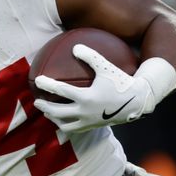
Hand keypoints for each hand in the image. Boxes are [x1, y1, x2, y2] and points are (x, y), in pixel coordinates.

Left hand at [34, 44, 160, 133]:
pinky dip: (66, 125)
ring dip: (54, 119)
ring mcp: (89, 121)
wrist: (138, 101)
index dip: (48, 85)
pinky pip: (76, 129)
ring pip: (65, 124)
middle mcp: (86, 112)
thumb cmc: (121, 81)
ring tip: (47, 113)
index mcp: (87, 97)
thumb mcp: (106, 67)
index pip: (61, 91)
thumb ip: (90, 57)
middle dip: (45, 107)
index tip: (38, 80)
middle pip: (58, 112)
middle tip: (36, 101)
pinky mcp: (94, 126)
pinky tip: (62, 119)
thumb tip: (75, 47)